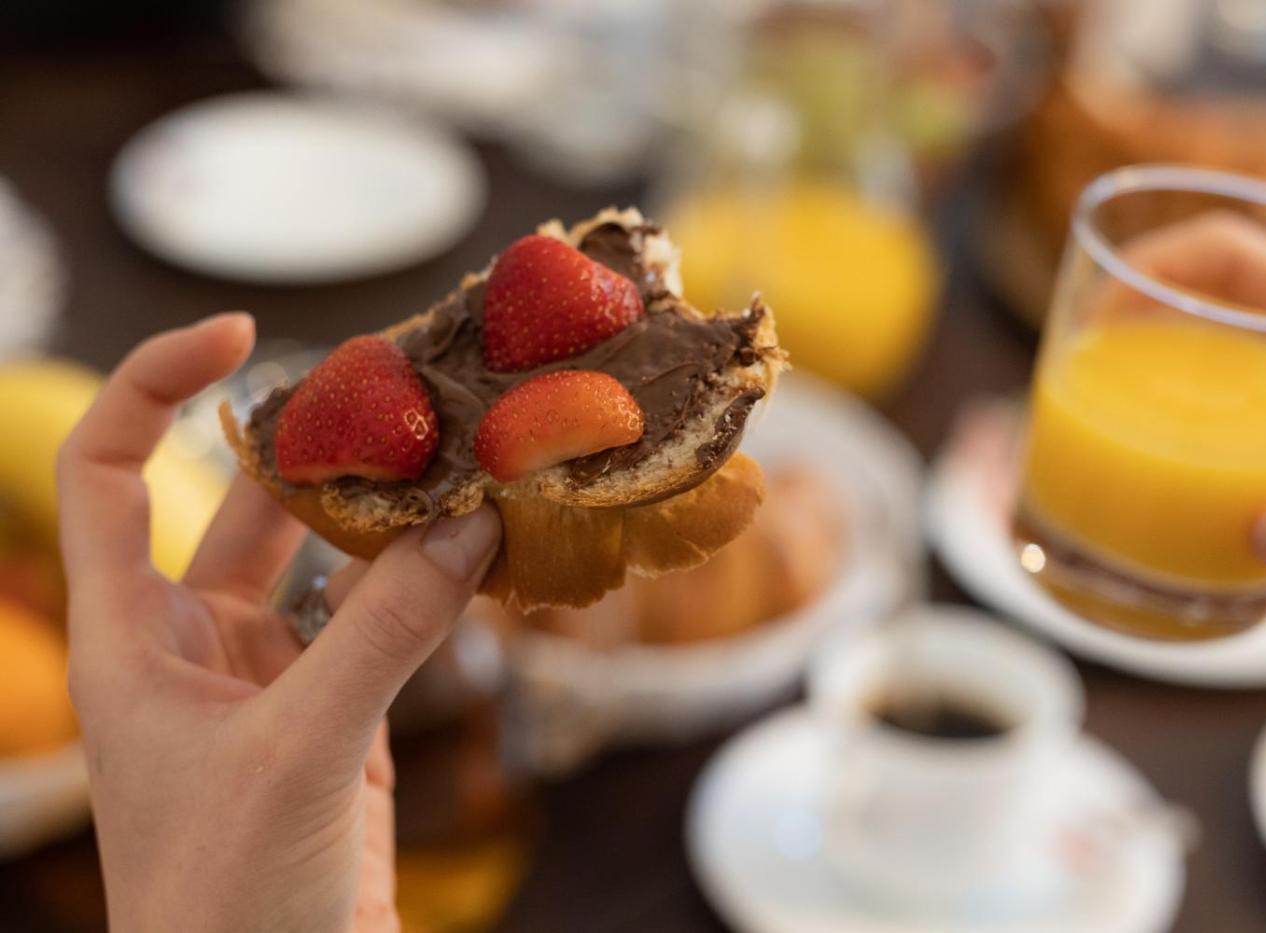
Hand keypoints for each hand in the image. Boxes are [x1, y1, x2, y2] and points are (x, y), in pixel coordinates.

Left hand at [58, 314, 500, 932]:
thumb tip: (468, 526)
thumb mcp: (297, 753)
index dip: (155, 390)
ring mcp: (274, 682)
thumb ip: (382, 634)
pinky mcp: (342, 720)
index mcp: (134, 638)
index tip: (237, 338)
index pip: (113, 475)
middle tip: (405, 384)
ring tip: (458, 452)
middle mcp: (197, 645)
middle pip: (248, 502)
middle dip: (319, 443)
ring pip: (330, 561)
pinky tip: (481, 551)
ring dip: (389, 512)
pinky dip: (432, 584)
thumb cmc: (225, 903)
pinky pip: (387, 623)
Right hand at [1107, 211, 1265, 602]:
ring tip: (1088, 426)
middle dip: (1128, 325)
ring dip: (1143, 377)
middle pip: (1202, 300)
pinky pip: (1216, 414)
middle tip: (1075, 383)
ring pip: (1204, 358)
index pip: (1230, 252)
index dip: (1150, 268)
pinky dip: (1168, 428)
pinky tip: (1135, 476)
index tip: (1095, 324)